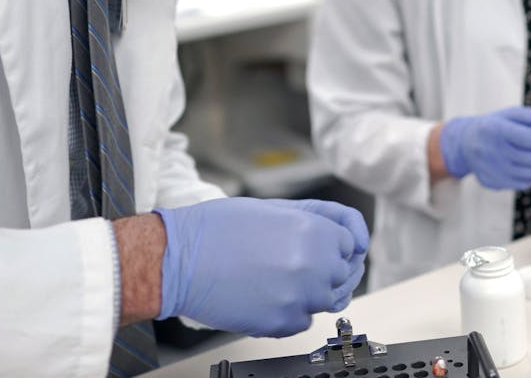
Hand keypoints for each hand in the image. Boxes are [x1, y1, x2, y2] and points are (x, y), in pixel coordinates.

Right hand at [154, 198, 367, 337]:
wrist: (179, 260)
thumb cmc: (215, 230)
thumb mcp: (273, 208)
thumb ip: (315, 218)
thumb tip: (345, 232)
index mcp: (312, 231)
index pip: (351, 244)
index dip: (337, 244)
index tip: (327, 248)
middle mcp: (312, 265)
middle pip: (343, 273)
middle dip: (327, 268)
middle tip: (300, 264)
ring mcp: (299, 297)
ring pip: (328, 300)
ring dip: (312, 291)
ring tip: (283, 279)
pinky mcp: (282, 323)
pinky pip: (304, 321)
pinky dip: (292, 311)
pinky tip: (269, 295)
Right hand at [438, 106, 530, 190]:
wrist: (464, 145)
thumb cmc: (494, 126)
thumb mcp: (509, 113)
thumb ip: (530, 115)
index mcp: (497, 130)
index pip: (530, 139)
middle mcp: (493, 151)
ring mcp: (492, 169)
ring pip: (529, 174)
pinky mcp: (494, 182)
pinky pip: (522, 183)